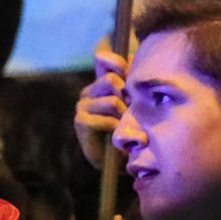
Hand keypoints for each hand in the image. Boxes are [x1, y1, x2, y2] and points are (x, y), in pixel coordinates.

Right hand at [73, 35, 129, 167]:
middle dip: (127, 96)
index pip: (104, 58)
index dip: (118, 62)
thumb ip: (136, 85)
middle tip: (133, 111)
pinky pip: (104, 118)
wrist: (121, 161)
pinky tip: (117, 134)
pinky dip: (114, 127)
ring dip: (124, 115)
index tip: (130, 73)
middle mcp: (90, 91)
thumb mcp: (138, 104)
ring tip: (127, 126)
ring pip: (111, 100)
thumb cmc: (132, 130)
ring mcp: (83, 106)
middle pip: (111, 79)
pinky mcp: (81, 122)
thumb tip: (139, 63)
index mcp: (103, 82)